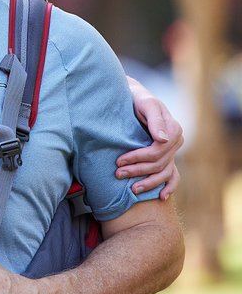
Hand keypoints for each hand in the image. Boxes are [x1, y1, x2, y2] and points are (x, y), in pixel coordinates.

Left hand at [117, 77, 183, 198]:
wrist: (136, 97)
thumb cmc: (139, 99)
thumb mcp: (147, 104)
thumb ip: (155, 121)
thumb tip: (162, 139)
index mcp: (173, 130)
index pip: (156, 151)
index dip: (137, 158)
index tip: (119, 161)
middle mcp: (175, 142)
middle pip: (158, 163)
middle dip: (137, 170)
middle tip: (118, 174)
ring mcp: (173, 151)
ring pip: (165, 172)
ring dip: (150, 183)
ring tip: (133, 190)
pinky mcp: (167, 156)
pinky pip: (173, 175)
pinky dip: (170, 187)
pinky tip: (161, 196)